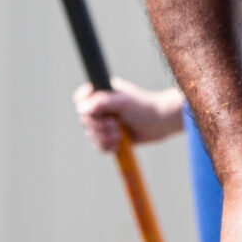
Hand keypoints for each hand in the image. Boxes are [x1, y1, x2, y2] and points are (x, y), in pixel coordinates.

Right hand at [71, 78, 187, 151]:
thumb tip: (81, 109)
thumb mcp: (123, 101)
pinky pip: (99, 146)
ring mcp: (105, 123)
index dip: (83, 106)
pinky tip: (118, 144)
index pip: (81, 99)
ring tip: (119, 135)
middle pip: (84, 120)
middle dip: (99, 126)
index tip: (95, 111)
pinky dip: (107, 147)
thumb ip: (102, 102)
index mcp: (102, 94)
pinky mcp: (110, 137)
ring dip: (104, 138)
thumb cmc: (144, 107)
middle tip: (115, 125)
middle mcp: (101, 108)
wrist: (161, 123)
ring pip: (91, 135)